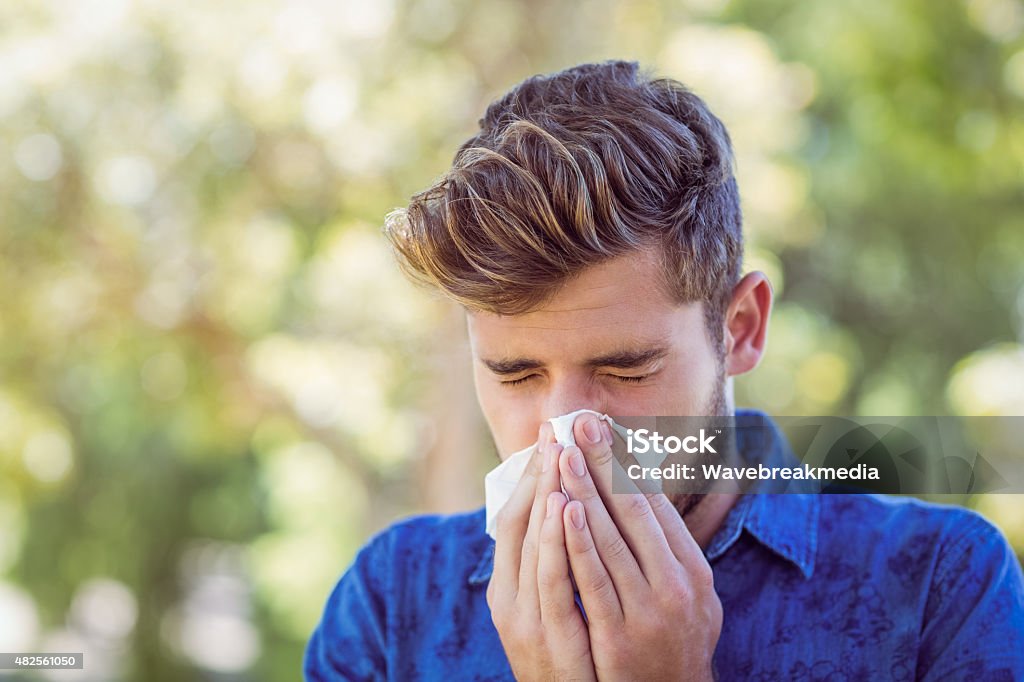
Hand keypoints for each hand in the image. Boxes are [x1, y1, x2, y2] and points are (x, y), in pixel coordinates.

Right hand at [487, 421, 597, 680]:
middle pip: (521, 523)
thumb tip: (567, 515)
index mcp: (506, 588)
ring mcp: (524, 618)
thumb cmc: (567, 663)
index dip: (531, 477)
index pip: (514, 519)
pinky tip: (566, 506)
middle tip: (555, 429)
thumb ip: (552, 568)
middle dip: (540, 474)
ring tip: (558, 453)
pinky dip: (556, 540)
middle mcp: (508, 599)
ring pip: (533, 543)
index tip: (549, 437)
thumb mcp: (551, 612)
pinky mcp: (546, 638)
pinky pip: (552, 580)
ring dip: (546, 494)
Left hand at [557, 413, 721, 680]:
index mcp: (694, 569)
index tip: (603, 427)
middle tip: (581, 421)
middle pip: (635, 510)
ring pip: (612, 537)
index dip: (626, 461)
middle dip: (604, 461)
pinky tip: (562, 507)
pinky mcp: (620, 635)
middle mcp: (679, 585)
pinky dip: (578, 540)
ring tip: (564, 452)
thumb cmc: (672, 642)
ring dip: (585, 489)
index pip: (656, 503)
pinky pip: (595, 578)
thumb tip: (644, 488)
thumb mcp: (690, 595)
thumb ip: (669, 547)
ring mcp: (651, 610)